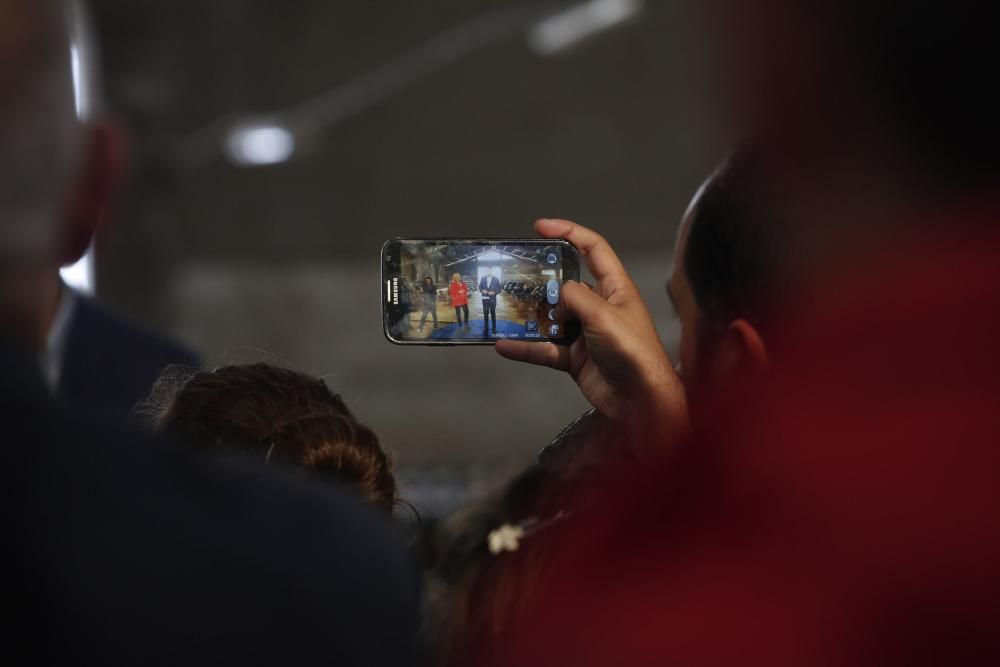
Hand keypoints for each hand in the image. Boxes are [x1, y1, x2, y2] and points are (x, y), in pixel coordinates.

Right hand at [496, 219, 687, 434]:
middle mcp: (600, 307)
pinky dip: (525, 348)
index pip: (593, 249)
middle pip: (565, 285)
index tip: (541, 227)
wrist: (640, 401)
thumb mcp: (604, 315)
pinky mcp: (575, 358)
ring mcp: (586, 333)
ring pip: (551, 318)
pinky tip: (505, 345)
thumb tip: (558, 297)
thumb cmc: (634, 353)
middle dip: (542, 282)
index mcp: (616, 289)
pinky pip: (545, 348)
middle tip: (516, 278)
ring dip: (530, 317)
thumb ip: (577, 297)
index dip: (569, 232)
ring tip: (505, 311)